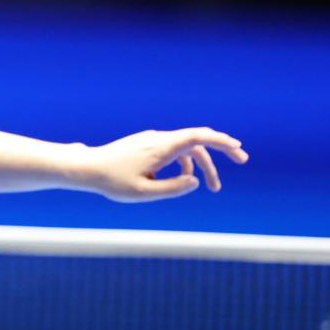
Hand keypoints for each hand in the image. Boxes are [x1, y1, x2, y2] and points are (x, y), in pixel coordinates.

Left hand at [74, 127, 249, 202]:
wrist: (87, 168)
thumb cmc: (112, 182)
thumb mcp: (144, 192)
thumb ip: (173, 188)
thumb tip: (195, 181)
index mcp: (160, 148)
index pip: (197, 137)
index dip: (221, 141)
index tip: (238, 150)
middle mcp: (158, 140)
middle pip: (197, 140)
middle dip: (221, 149)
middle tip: (242, 159)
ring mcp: (152, 140)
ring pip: (186, 148)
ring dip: (203, 165)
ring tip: (214, 187)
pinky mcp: (146, 144)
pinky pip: (174, 151)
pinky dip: (186, 163)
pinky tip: (186, 179)